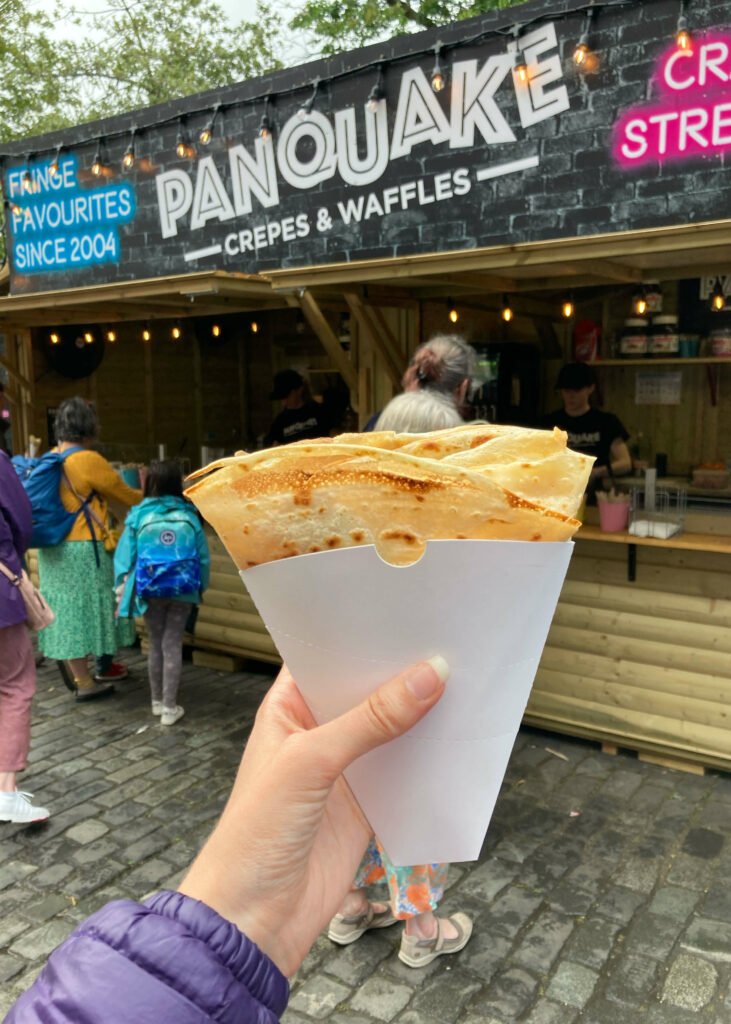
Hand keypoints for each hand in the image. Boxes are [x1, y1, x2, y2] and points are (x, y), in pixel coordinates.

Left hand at [178, 658, 447, 976]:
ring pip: (390, 727)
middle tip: (447, 637)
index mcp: (288, 707)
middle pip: (365, 689)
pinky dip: (430, 754)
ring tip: (465, 674)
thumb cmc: (258, 832)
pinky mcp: (368, 803)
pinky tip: (459, 733)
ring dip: (421, 709)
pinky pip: (405, 768)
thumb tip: (429, 675)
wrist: (254, 920)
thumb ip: (371, 720)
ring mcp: (344, 767)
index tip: (408, 609)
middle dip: (401, 669)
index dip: (362, 634)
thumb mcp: (311, 763)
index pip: (327, 656)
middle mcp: (316, 731)